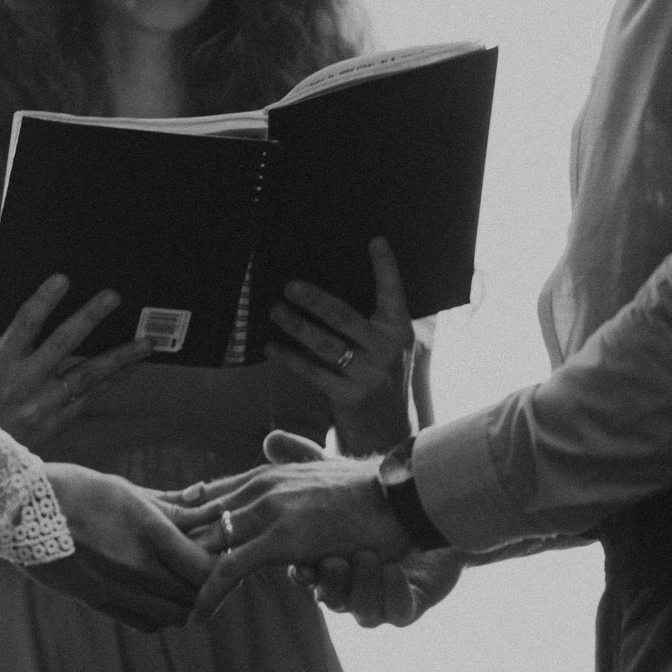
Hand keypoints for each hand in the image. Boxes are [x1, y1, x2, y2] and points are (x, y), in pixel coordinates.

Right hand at [0, 274, 148, 449]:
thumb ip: (10, 341)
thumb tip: (40, 310)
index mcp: (1, 361)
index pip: (24, 324)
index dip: (43, 301)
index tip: (63, 279)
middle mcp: (24, 382)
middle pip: (62, 344)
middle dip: (88, 318)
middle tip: (113, 296)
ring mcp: (43, 404)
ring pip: (87, 375)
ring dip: (120, 356)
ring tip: (147, 342)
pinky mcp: (58, 421)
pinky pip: (91, 396)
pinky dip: (114, 379)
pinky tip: (133, 366)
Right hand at [28, 463, 214, 631]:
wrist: (19, 509)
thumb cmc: (75, 489)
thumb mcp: (125, 489)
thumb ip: (169, 503)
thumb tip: (205, 497)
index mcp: (149, 532)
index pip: (206, 569)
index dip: (220, 568)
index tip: (220, 555)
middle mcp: (137, 566)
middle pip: (195, 598)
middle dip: (207, 588)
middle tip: (207, 571)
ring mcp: (115, 589)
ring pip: (173, 616)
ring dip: (185, 604)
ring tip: (183, 584)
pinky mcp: (97, 602)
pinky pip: (145, 623)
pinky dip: (160, 616)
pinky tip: (156, 596)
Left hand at [171, 430, 409, 621]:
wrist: (401, 494)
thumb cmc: (370, 488)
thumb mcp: (321, 467)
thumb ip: (293, 453)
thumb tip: (271, 437)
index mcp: (267, 472)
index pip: (211, 495)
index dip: (182, 518)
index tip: (155, 533)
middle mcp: (259, 487)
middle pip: (199, 519)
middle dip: (169, 545)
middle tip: (138, 566)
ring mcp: (266, 511)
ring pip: (208, 544)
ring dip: (182, 572)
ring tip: (158, 598)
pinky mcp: (278, 538)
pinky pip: (231, 569)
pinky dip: (210, 594)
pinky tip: (196, 616)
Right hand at [242, 430, 463, 626]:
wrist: (430, 513)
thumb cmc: (374, 505)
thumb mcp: (336, 481)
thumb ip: (302, 462)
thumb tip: (269, 437)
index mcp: (326, 564)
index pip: (305, 574)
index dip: (301, 573)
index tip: (300, 564)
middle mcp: (350, 588)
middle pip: (330, 597)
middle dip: (330, 582)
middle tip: (333, 561)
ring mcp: (380, 598)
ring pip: (362, 609)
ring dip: (362, 584)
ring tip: (367, 557)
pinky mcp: (409, 604)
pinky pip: (398, 610)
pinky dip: (393, 591)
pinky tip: (394, 570)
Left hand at [266, 238, 412, 428]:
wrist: (391, 431)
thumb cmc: (380, 375)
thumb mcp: (387, 345)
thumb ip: (369, 319)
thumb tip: (325, 290)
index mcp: (399, 330)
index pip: (394, 293)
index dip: (386, 267)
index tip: (375, 240)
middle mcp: (388, 350)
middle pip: (345, 317)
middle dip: (316, 300)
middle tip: (290, 286)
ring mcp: (369, 374)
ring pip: (326, 344)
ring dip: (297, 326)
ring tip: (276, 311)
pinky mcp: (350, 396)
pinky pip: (314, 372)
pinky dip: (290, 358)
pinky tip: (272, 347)